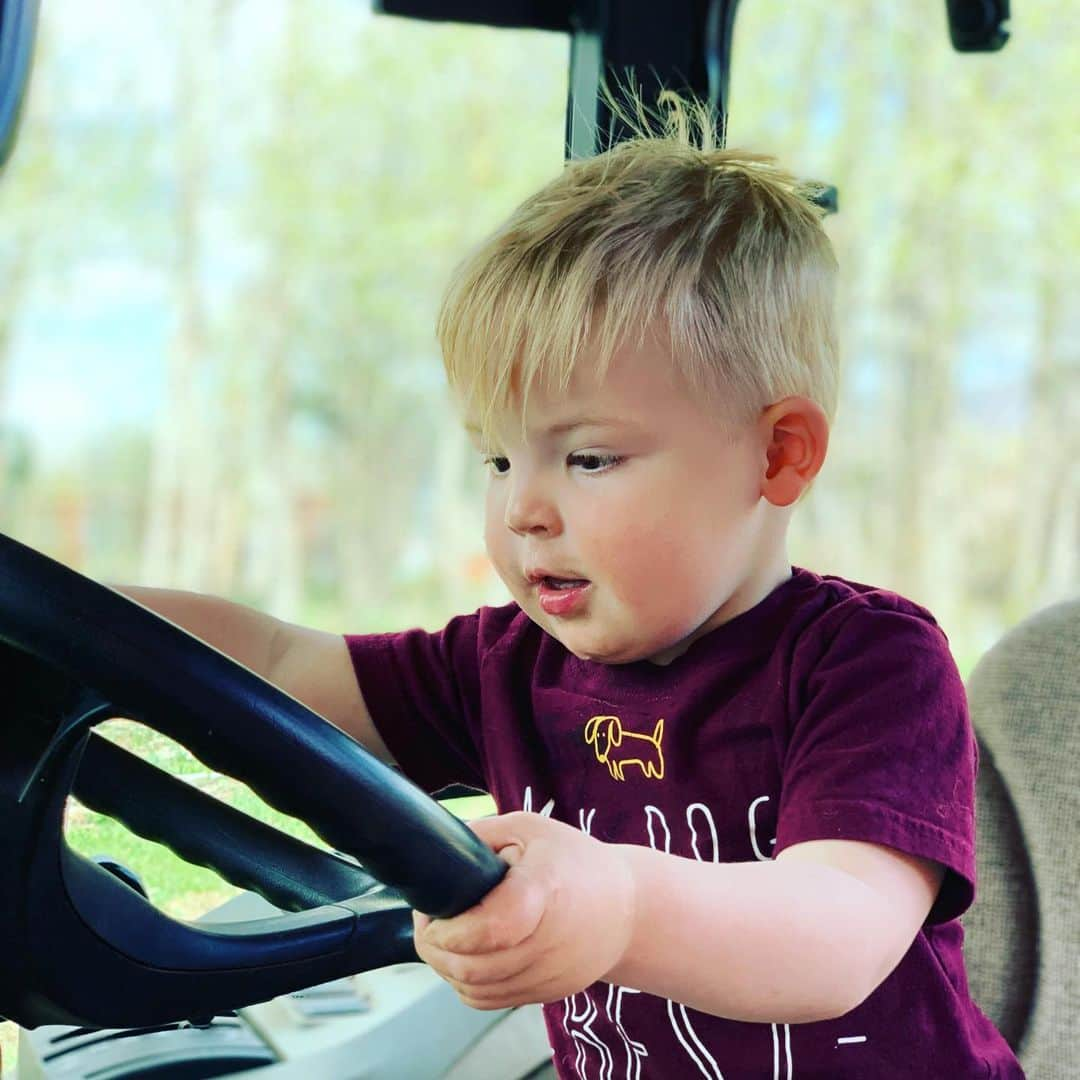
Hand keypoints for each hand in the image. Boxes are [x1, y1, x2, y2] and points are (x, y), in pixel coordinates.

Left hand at [412, 811, 634, 1008]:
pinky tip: (464, 959)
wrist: (628, 909)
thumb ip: (481, 836)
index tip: (432, 912)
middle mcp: (548, 942)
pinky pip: (489, 1001)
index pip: (492, 927)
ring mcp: (549, 976)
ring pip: (475, 990)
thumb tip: (438, 851)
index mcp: (544, 891)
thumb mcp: (529, 829)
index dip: (451, 929)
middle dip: (434, 948)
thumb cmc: (575, 862)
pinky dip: (466, 985)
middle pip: (473, 967)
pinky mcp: (546, 995)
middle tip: (428, 922)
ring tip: (443, 939)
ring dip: (445, 968)